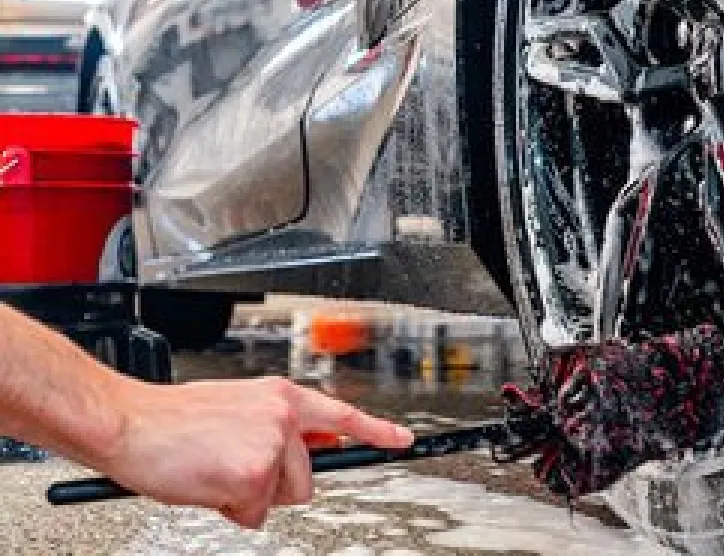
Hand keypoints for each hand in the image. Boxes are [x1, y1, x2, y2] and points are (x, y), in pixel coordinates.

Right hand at [100, 376, 413, 527]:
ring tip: (217, 473)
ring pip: (283, 497)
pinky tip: (208, 483)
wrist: (135, 423)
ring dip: (251, 497)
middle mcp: (283, 416)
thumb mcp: (238, 409)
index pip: (341, 413)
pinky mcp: (254, 473)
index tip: (402, 441)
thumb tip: (308, 445)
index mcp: (280, 396)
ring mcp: (271, 444)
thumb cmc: (177, 420)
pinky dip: (230, 509)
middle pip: (308, 477)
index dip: (376, 431)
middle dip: (275, 486)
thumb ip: (276, 425)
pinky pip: (254, 514)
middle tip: (234, 470)